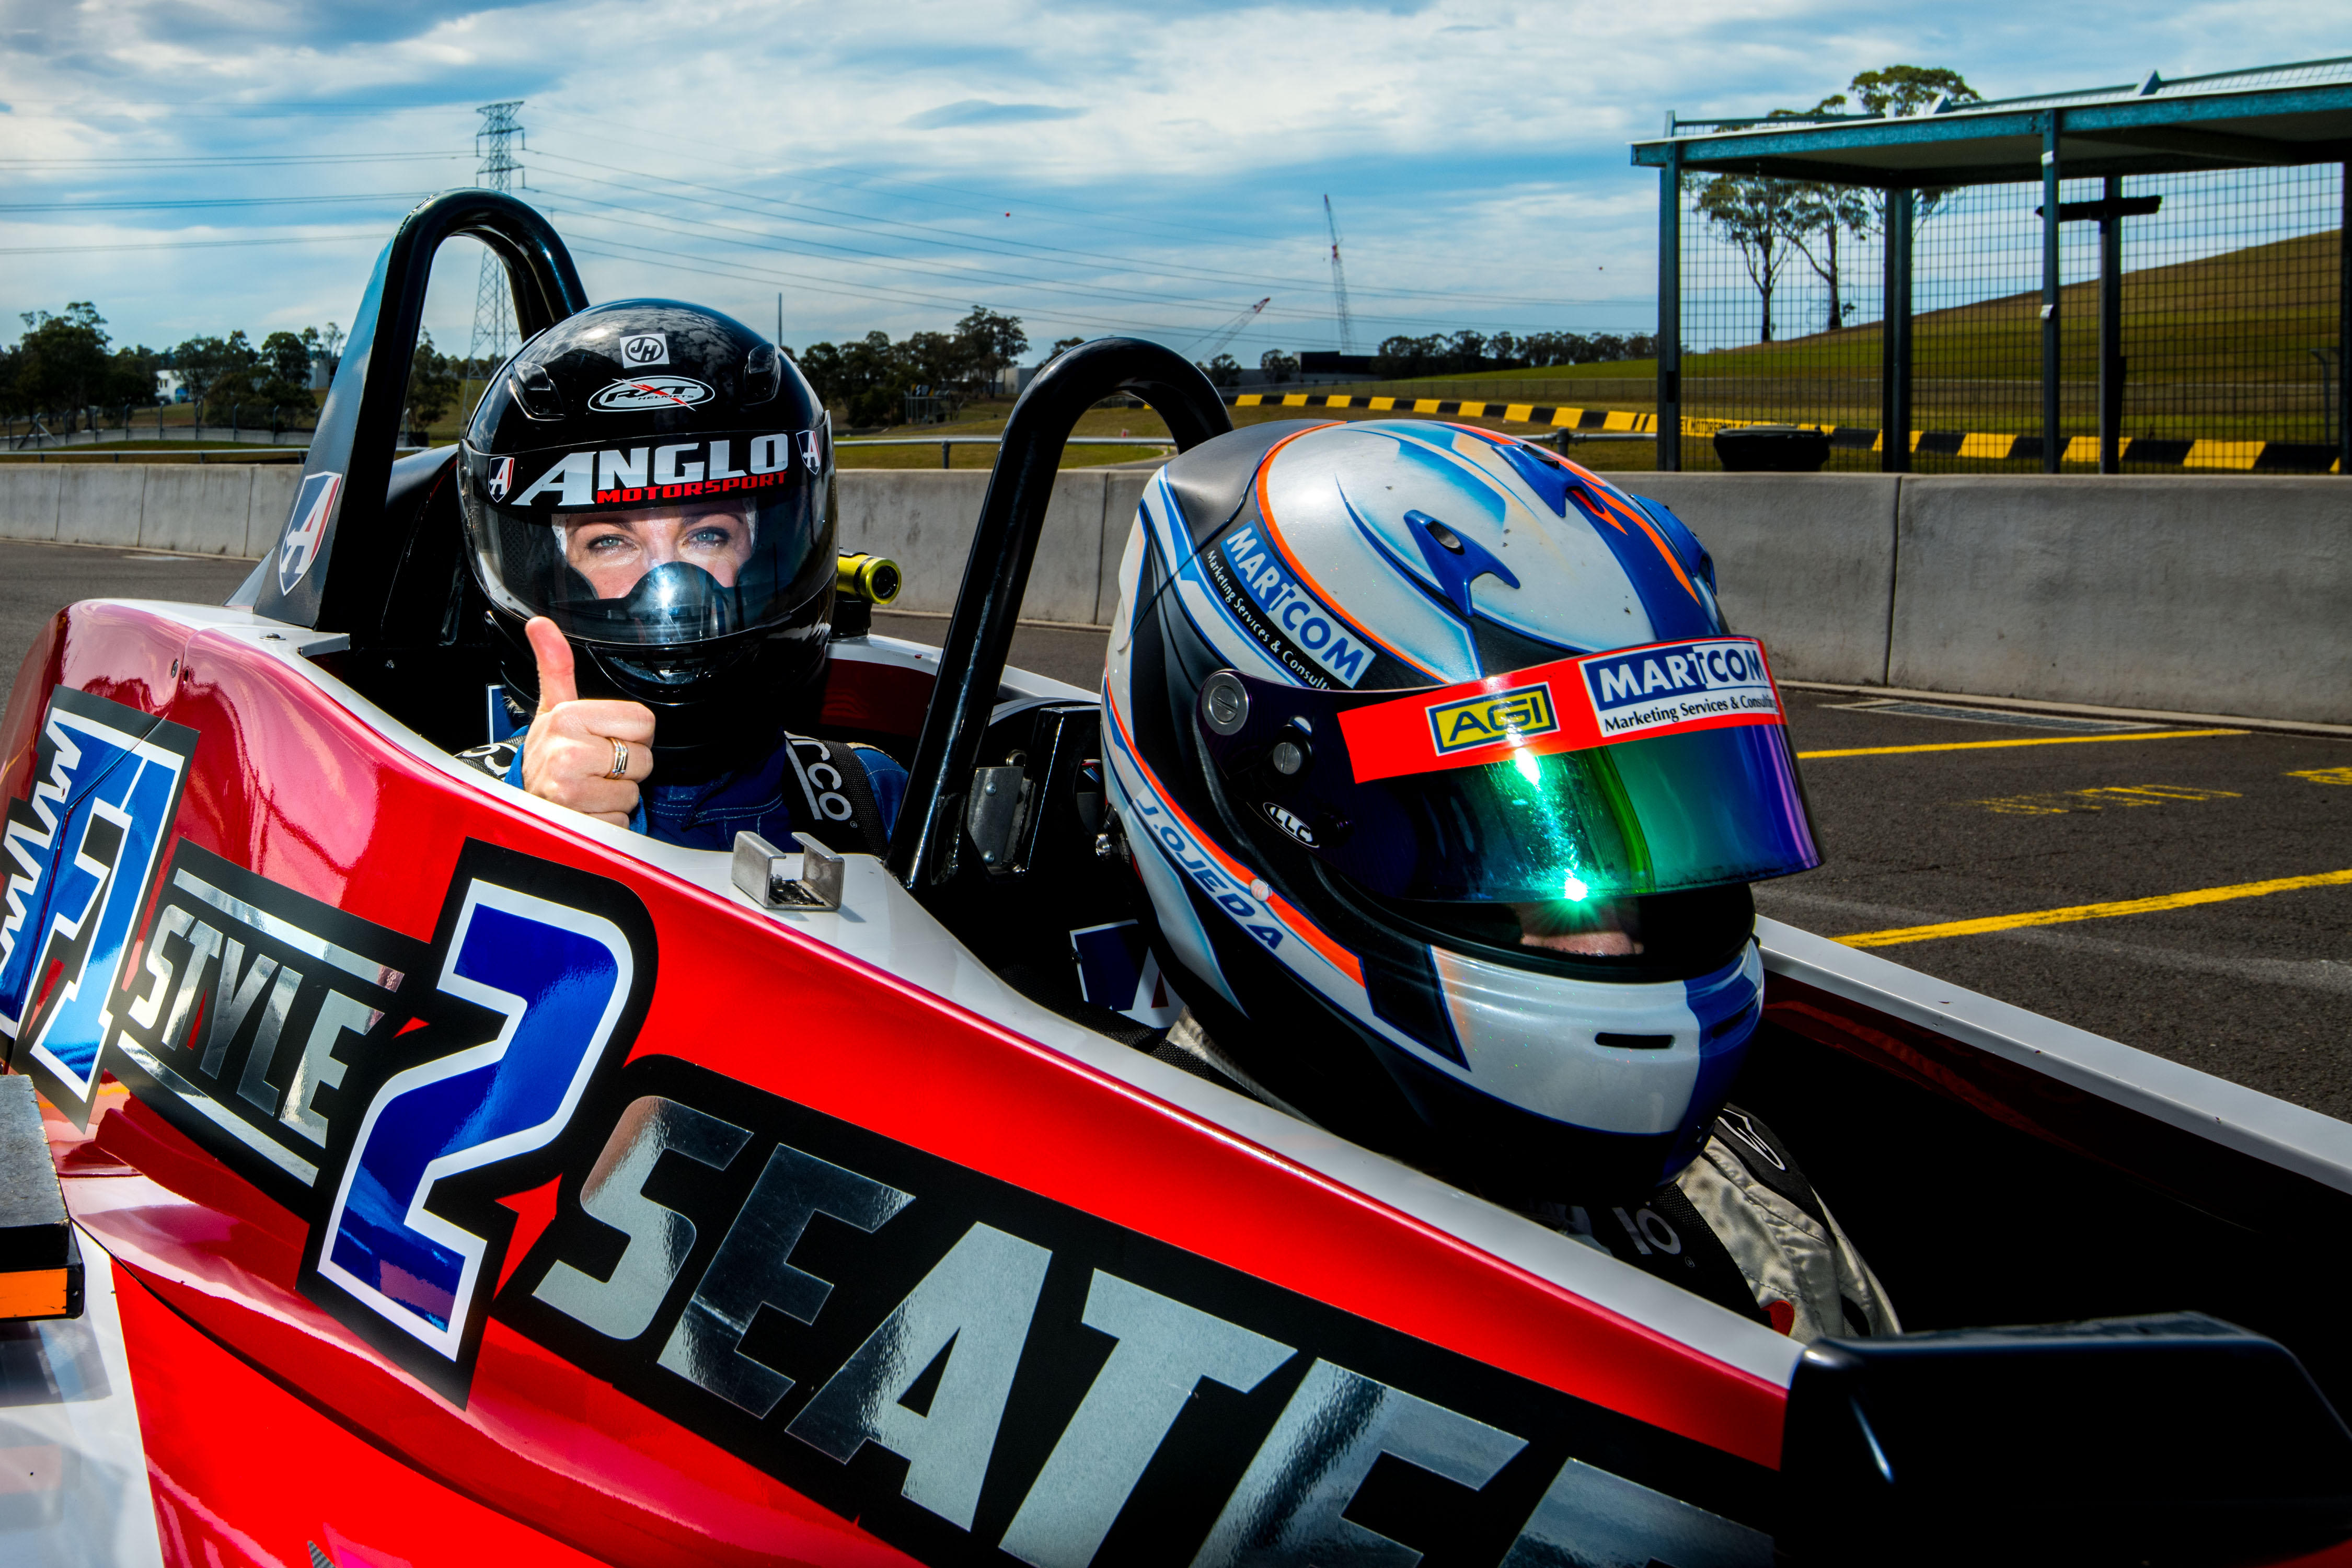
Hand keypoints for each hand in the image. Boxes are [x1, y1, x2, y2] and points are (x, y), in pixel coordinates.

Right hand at [519, 617, 653, 826]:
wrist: (519, 804)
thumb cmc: (545, 755)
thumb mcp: (552, 708)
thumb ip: (555, 665)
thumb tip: (540, 622)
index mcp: (567, 718)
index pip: (643, 722)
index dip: (629, 733)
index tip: (602, 738)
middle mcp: (567, 755)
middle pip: (644, 759)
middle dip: (624, 767)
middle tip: (593, 766)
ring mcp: (572, 794)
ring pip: (634, 794)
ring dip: (616, 795)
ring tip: (588, 788)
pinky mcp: (581, 827)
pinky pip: (622, 822)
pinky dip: (609, 821)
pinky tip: (586, 810)